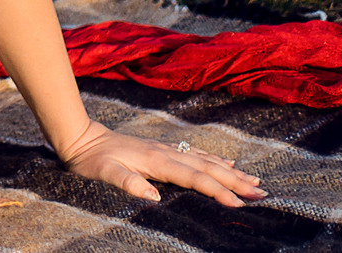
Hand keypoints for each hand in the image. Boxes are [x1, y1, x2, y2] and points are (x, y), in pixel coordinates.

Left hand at [57, 122, 265, 207]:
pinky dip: (214, 159)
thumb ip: (127, 182)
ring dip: (230, 171)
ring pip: (205, 160)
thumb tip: (153, 195)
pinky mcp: (162, 149)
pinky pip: (195, 154)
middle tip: (262, 194)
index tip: (239, 204)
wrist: (80, 137)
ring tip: (254, 181)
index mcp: (157, 162)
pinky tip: (226, 163)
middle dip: (235, 182)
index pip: (195, 178)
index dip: (218, 191)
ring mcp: (166, 149)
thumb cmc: (91, 160)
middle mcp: (166, 153)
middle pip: (208, 168)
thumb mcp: (103, 173)